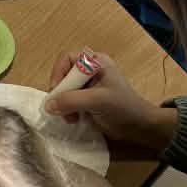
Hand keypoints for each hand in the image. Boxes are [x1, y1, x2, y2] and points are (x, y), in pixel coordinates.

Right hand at [45, 49, 176, 152]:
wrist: (139, 126)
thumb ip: (72, 100)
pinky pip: (69, 102)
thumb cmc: (122, 107)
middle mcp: (90, 71)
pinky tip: (75, 120)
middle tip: (61, 109)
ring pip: (64, 91)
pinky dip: (68, 111)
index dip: (59, 73)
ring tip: (71, 118)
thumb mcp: (97, 100)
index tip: (57, 91)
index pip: (67, 59)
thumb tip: (48, 105)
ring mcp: (88, 87)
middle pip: (64, 76)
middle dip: (61, 93)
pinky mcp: (87, 101)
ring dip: (63, 105)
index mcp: (95, 62)